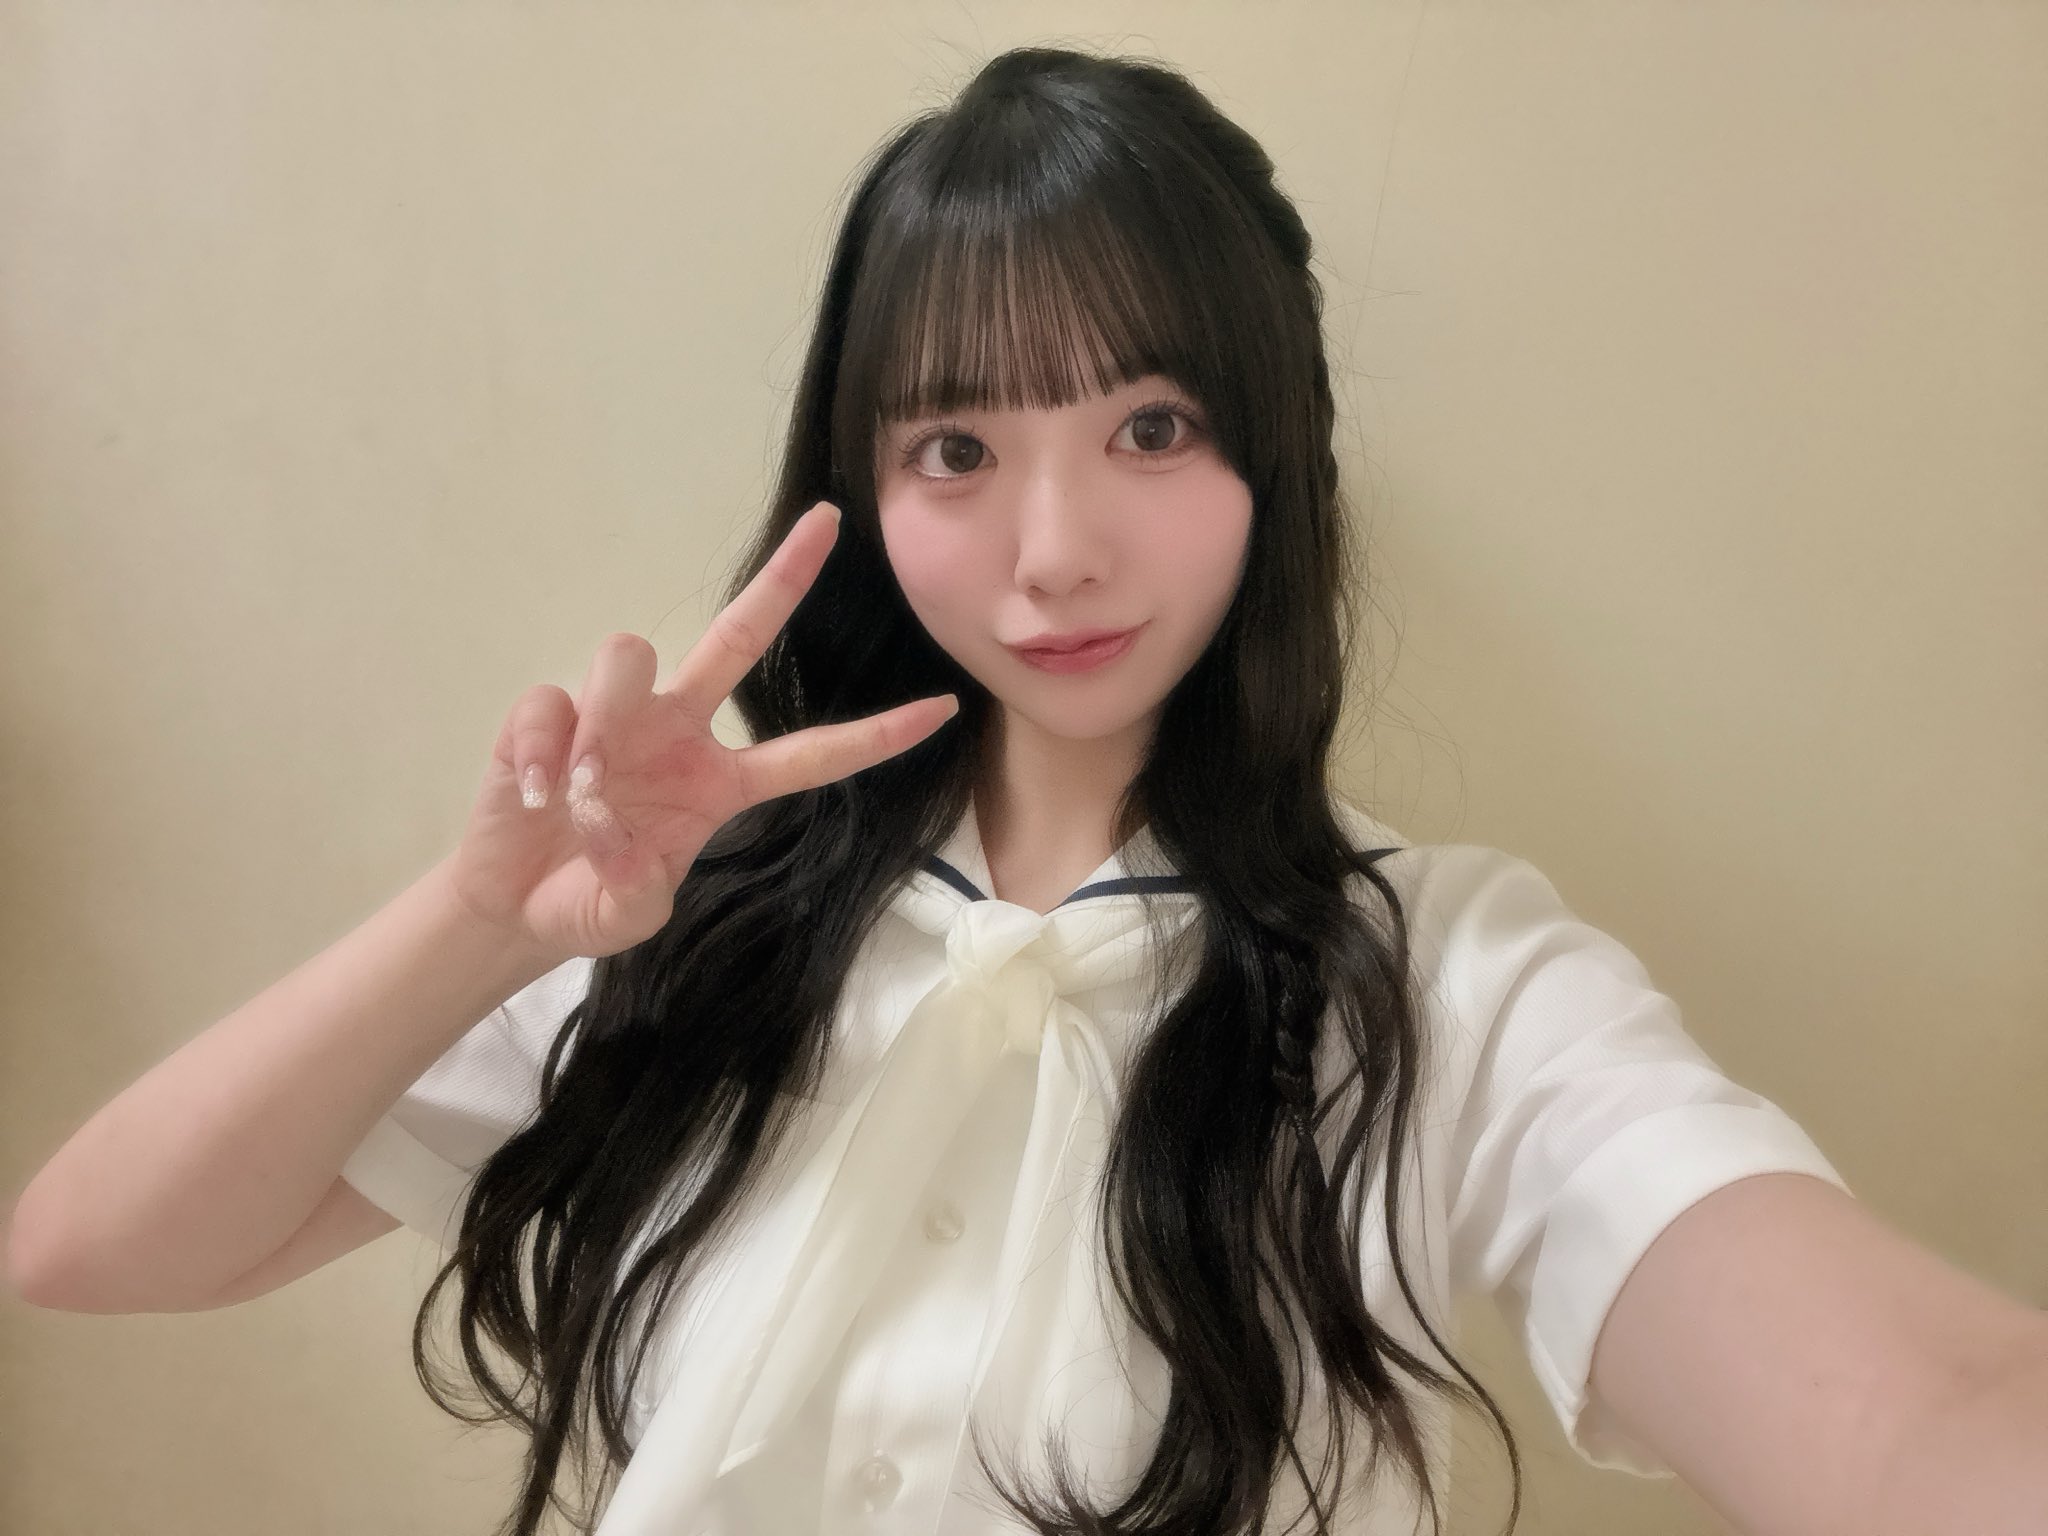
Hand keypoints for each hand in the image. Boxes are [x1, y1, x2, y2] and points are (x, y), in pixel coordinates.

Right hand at [449, 501, 957, 961]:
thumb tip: (618, 838)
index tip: (944, 709)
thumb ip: (637, 889)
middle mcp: (678, 729)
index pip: (812, 753)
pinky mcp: (547, 716)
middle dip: (785, 577)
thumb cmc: (590, 900)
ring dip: (606, 727)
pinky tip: (533, 797)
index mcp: (720, 781)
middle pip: (740, 635)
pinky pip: (552, 706)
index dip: (875, 735)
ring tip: (581, 799)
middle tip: (829, 521)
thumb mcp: (630, 916)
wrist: (516, 905)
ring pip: (629, 658)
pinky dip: (541, 755)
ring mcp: (615, 717)